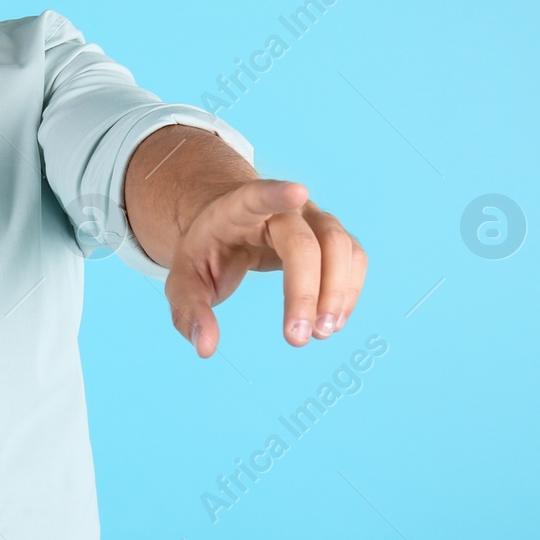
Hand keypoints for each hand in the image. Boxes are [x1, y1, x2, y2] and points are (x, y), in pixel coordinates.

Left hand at [162, 180, 366, 357]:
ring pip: (339, 247)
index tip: (297, 191)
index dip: (277, 194)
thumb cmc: (208, 249)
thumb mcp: (185, 278)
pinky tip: (332, 321)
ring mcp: (312, 218)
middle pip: (304, 242)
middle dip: (305, 291)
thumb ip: (188, 310)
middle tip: (296, 338)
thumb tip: (205, 347)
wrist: (230, 226)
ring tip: (320, 333)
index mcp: (238, 209)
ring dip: (336, 293)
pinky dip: (349, 291)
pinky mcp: (331, 235)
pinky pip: (354, 258)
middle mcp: (283, 209)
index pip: (258, 196)